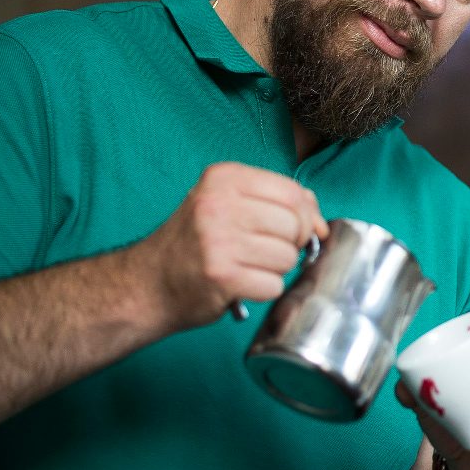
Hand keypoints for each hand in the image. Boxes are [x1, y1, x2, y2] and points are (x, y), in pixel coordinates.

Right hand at [137, 162, 328, 330]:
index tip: (294, 231)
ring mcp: (218, 240)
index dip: (305, 216)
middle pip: (295, 225)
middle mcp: (218, 204)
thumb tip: (321, 223)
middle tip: (262, 252)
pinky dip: (262, 291)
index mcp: (224, 178)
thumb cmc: (195, 243)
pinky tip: (239, 285)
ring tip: (246, 267)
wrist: (148, 283)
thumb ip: (277, 203)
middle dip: (290, 245)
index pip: (293, 192)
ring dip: (275, 270)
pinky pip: (273, 286)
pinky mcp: (221, 276)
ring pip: (287, 257)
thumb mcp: (228, 204)